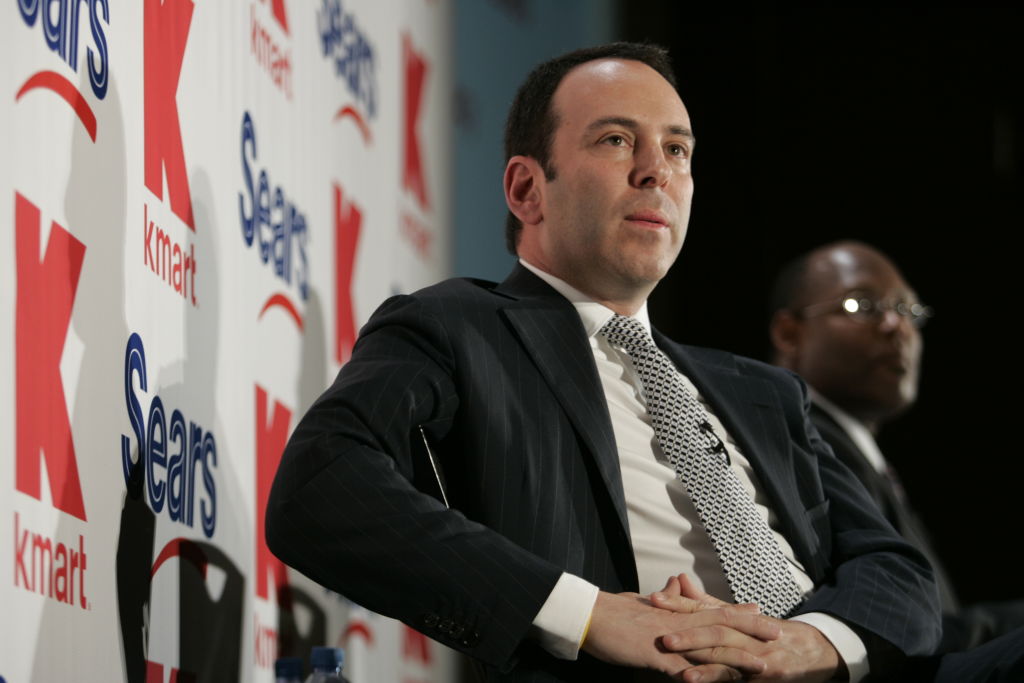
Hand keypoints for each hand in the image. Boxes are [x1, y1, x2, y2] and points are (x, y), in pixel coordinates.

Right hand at [581, 589, 780, 681]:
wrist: (588, 614)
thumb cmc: (612, 610)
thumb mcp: (642, 602)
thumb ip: (665, 598)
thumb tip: (678, 585)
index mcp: (673, 611)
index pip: (712, 609)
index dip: (737, 612)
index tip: (760, 613)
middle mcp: (676, 622)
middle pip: (720, 626)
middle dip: (750, 631)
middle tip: (778, 634)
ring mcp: (666, 639)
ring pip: (709, 649)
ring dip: (737, 658)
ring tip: (762, 665)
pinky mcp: (653, 655)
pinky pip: (682, 669)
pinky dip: (702, 677)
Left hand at [652, 576, 841, 682]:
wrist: (817, 653)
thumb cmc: (774, 634)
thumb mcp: (742, 617)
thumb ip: (708, 603)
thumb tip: (680, 580)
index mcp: (740, 618)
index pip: (705, 608)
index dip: (680, 604)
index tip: (654, 599)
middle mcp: (749, 634)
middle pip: (715, 629)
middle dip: (687, 630)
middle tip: (659, 631)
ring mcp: (759, 656)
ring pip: (726, 654)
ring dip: (698, 658)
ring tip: (674, 657)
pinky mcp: (767, 676)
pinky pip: (737, 678)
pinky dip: (715, 678)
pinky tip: (693, 679)